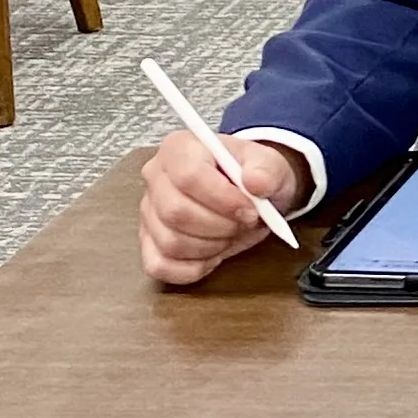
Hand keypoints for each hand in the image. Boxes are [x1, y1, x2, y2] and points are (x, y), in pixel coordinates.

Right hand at [138, 132, 304, 284]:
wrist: (246, 193)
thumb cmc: (250, 175)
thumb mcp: (269, 164)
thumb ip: (266, 169)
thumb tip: (256, 182)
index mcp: (179, 148)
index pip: (188, 175)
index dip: (222, 199)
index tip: (250, 210)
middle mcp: (155, 177)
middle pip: (176, 212)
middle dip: (219, 226)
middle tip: (243, 223)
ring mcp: (148, 212)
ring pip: (170, 242)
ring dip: (211, 247)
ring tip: (230, 234)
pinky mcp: (148, 243)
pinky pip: (159, 266)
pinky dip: (192, 269)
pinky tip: (212, 255)